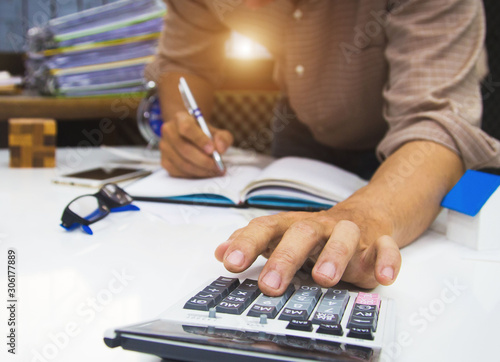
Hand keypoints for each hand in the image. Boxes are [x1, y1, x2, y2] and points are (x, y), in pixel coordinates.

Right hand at [160, 111, 233, 177]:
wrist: (190, 137)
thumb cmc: (204, 134)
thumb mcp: (217, 132)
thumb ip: (223, 138)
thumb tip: (220, 148)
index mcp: (180, 118)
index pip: (186, 128)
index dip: (200, 140)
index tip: (213, 150)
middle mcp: (169, 131)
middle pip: (184, 149)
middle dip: (204, 161)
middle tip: (218, 167)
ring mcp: (164, 147)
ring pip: (182, 163)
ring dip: (201, 170)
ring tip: (214, 171)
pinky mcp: (164, 161)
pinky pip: (179, 172)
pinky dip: (193, 175)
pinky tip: (204, 172)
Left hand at [214, 192, 401, 295]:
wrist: (362, 217)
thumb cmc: (315, 234)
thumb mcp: (281, 236)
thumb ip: (253, 244)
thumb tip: (219, 251)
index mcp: (292, 225)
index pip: (266, 228)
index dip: (247, 244)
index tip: (230, 263)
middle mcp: (319, 227)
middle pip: (302, 232)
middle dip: (285, 257)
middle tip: (271, 285)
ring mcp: (349, 233)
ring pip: (343, 236)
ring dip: (334, 255)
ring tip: (324, 278)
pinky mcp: (377, 243)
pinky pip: (385, 248)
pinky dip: (387, 260)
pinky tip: (383, 276)